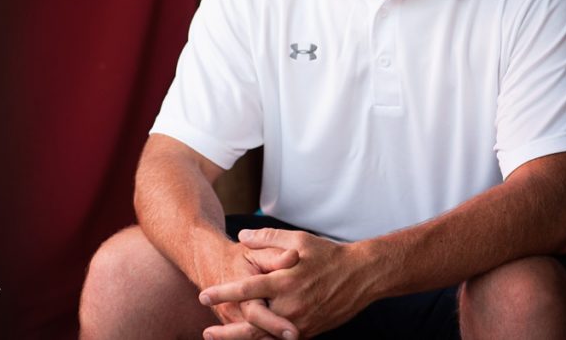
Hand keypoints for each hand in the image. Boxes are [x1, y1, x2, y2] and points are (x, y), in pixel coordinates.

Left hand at [199, 228, 376, 338]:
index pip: (247, 289)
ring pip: (265, 338)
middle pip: (252, 324)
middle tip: (206, 331)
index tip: (203, 295)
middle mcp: (291, 306)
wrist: (361, 277)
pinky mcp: (308, 333)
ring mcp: (300, 323)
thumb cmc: (328, 254)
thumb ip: (267, 238)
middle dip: (227, 331)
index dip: (224, 293)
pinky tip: (248, 339)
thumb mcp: (298, 239)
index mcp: (285, 282)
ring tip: (220, 338)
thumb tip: (242, 235)